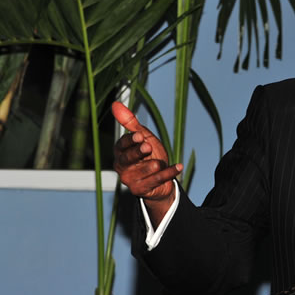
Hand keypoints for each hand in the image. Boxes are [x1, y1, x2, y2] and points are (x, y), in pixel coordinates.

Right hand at [112, 101, 181, 224]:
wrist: (160, 179)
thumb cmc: (149, 154)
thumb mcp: (142, 136)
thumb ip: (130, 122)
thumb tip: (115, 103)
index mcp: (120, 152)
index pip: (121, 145)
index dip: (130, 140)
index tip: (140, 135)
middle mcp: (122, 167)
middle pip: (127, 160)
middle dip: (137, 153)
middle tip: (147, 147)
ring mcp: (131, 180)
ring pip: (142, 172)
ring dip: (152, 166)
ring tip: (159, 163)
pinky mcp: (142, 190)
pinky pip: (157, 180)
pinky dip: (169, 173)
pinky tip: (178, 166)